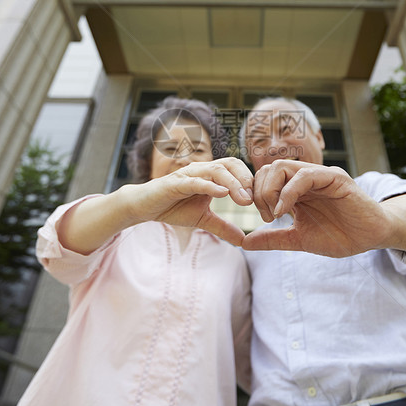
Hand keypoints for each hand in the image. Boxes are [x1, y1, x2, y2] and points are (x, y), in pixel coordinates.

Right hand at [136, 157, 253, 245]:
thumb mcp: (203, 219)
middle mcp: (202, 170)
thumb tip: (243, 241)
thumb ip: (223, 227)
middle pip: (231, 164)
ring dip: (233, 184)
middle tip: (254, 201)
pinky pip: (196, 181)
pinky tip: (222, 194)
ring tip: (244, 200)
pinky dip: (210, 185)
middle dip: (246, 180)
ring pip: (216, 170)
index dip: (250, 181)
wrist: (145, 207)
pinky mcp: (175, 183)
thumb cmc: (173, 208)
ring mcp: (189, 174)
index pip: (237, 168)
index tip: (260, 201)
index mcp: (211, 175)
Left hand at [242, 160, 394, 256]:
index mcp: (295, 189)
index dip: (256, 196)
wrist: (371, 238)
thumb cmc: (340, 236)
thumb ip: (273, 239)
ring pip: (282, 167)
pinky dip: (289, 191)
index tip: (265, 220)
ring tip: (276, 214)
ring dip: (271, 190)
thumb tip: (244, 243)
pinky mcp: (334, 177)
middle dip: (260, 193)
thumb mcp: (299, 239)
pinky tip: (286, 210)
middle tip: (269, 218)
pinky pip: (305, 175)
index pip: (264, 178)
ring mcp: (319, 175)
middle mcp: (305, 178)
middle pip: (268, 169)